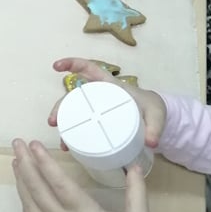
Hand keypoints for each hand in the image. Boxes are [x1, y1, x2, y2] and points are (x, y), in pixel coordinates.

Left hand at [12, 138, 149, 211]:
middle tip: (16, 144)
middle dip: (25, 163)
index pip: (58, 181)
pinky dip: (23, 203)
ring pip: (29, 203)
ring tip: (16, 161)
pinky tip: (22, 191)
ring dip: (21, 180)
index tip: (33, 144)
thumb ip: (136, 192)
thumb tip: (134, 165)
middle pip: (37, 188)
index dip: (44, 161)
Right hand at [50, 57, 166, 148]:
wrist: (154, 119)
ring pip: (74, 111)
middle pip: (74, 96)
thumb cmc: (152, 108)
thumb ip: (155, 127)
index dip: (72, 64)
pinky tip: (69, 147)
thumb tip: (151, 142)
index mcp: (110, 85)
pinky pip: (81, 124)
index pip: (88, 69)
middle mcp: (99, 95)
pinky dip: (73, 135)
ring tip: (61, 141)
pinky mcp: (96, 121)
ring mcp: (96, 109)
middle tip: (53, 121)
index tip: (57, 66)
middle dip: (61, 106)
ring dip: (64, 124)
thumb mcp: (156, 115)